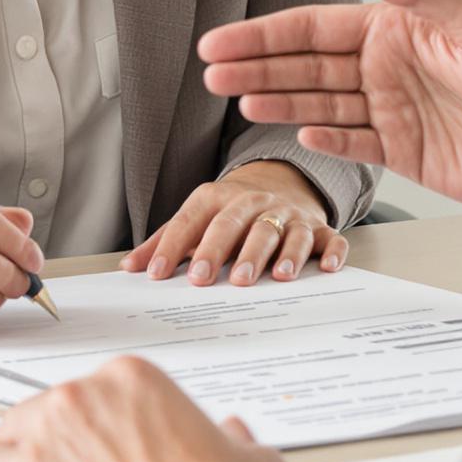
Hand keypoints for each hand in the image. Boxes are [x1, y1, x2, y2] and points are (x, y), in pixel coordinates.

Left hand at [0, 357, 291, 461]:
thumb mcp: (251, 460)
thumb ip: (236, 440)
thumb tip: (234, 433)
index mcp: (124, 381)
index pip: (80, 397)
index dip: (76, 429)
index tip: (76, 452)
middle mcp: (71, 404)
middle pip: (25, 421)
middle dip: (25, 450)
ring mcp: (35, 454)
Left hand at [121, 161, 347, 285]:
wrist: (283, 182)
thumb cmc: (233, 211)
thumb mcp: (198, 218)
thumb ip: (165, 241)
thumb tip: (129, 268)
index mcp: (220, 198)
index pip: (193, 219)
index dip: (173, 246)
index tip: (157, 275)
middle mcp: (255, 203)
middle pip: (237, 224)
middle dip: (221, 251)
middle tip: (206, 279)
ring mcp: (288, 215)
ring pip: (283, 232)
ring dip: (278, 253)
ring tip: (274, 278)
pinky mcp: (318, 228)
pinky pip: (329, 238)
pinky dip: (332, 252)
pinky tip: (328, 268)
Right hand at [199, 0, 461, 216]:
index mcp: (400, 26)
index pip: (316, 28)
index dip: (264, 34)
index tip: (219, 41)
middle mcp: (392, 65)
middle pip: (307, 65)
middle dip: (256, 67)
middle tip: (209, 72)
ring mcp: (397, 109)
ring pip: (320, 103)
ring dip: (278, 100)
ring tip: (236, 100)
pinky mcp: (409, 153)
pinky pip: (352, 142)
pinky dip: (321, 137)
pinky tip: (294, 132)